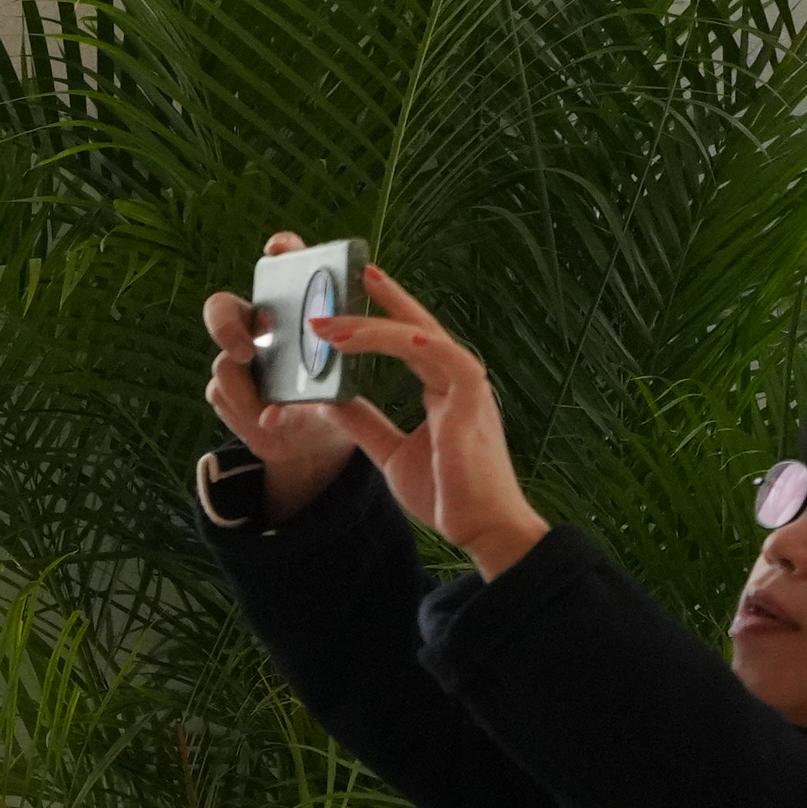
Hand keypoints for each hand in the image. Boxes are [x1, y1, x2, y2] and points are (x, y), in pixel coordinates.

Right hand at [198, 239, 361, 520]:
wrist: (312, 444)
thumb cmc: (333, 401)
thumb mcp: (343, 379)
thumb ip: (336, 366)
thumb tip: (333, 347)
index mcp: (292, 311)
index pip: (282, 266)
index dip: (280, 251)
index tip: (277, 250)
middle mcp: (257, 328)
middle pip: (221, 307)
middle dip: (226, 325)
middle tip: (248, 350)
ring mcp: (236, 360)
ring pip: (224, 363)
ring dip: (247, 389)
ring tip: (271, 410)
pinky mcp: (226, 392)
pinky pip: (223, 395)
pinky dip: (247, 412)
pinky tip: (270, 421)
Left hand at [309, 258, 545, 571]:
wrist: (480, 529)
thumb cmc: (446, 493)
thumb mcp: (390, 453)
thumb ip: (363, 423)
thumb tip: (326, 401)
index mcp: (443, 391)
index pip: (410, 341)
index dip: (385, 313)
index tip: (360, 284)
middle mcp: (457, 382)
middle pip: (417, 329)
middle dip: (381, 303)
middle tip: (347, 278)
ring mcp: (469, 390)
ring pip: (424, 340)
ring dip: (379, 329)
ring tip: (335, 326)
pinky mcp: (475, 405)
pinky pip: (452, 363)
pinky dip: (426, 346)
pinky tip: (403, 335)